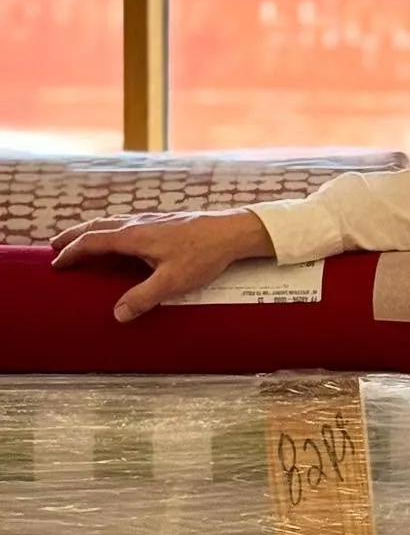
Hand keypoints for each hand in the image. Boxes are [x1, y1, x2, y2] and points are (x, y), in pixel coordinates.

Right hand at [51, 208, 275, 322]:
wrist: (230, 233)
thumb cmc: (203, 256)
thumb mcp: (172, 282)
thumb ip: (144, 298)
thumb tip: (118, 315)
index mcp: (133, 236)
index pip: (92, 242)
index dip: (72, 252)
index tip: (56, 263)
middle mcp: (137, 224)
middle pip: (95, 226)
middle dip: (73, 237)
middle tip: (55, 246)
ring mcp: (149, 220)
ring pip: (110, 222)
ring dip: (90, 230)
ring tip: (80, 240)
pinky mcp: (162, 222)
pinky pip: (125, 222)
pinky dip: (110, 229)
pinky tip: (118, 237)